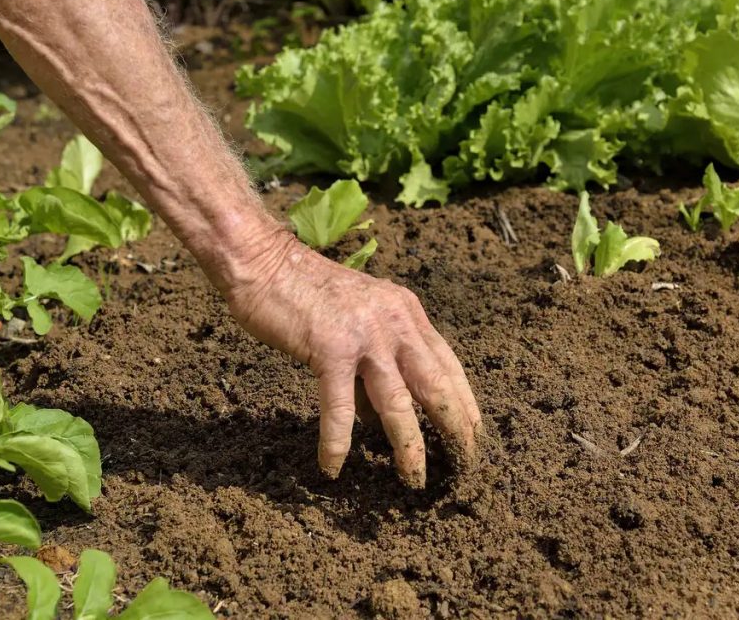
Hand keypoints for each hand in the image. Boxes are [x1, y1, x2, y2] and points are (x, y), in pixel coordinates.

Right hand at [223, 232, 481, 486]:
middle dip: (455, 428)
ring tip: (414, 480)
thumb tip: (378, 415)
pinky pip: (339, 408)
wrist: (264, 260)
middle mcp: (396, 321)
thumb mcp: (358, 317)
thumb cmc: (305, 291)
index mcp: (406, 311)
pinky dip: (337, 442)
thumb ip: (376, 360)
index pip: (448, 363)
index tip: (474, 433)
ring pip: (399, 403)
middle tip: (464, 463)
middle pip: (437, 385)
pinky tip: (332, 468)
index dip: (465, 401)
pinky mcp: (330, 348)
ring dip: (409, 447)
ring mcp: (365, 335)